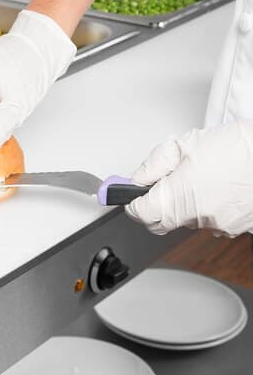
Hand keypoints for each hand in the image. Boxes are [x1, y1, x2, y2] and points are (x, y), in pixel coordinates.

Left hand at [125, 121, 252, 237]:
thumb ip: (154, 165)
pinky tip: (220, 187)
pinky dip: (209, 206)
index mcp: (181, 197)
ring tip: (204, 178)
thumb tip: (136, 180)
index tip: (133, 196)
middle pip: (163, 220)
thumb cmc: (240, 147)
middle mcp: (199, 217)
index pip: (142, 214)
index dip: (134, 203)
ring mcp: (219, 226)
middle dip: (159, 203)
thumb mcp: (186, 144)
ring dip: (188, 202)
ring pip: (188, 219)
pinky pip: (211, 220)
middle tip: (168, 181)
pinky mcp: (236, 229)